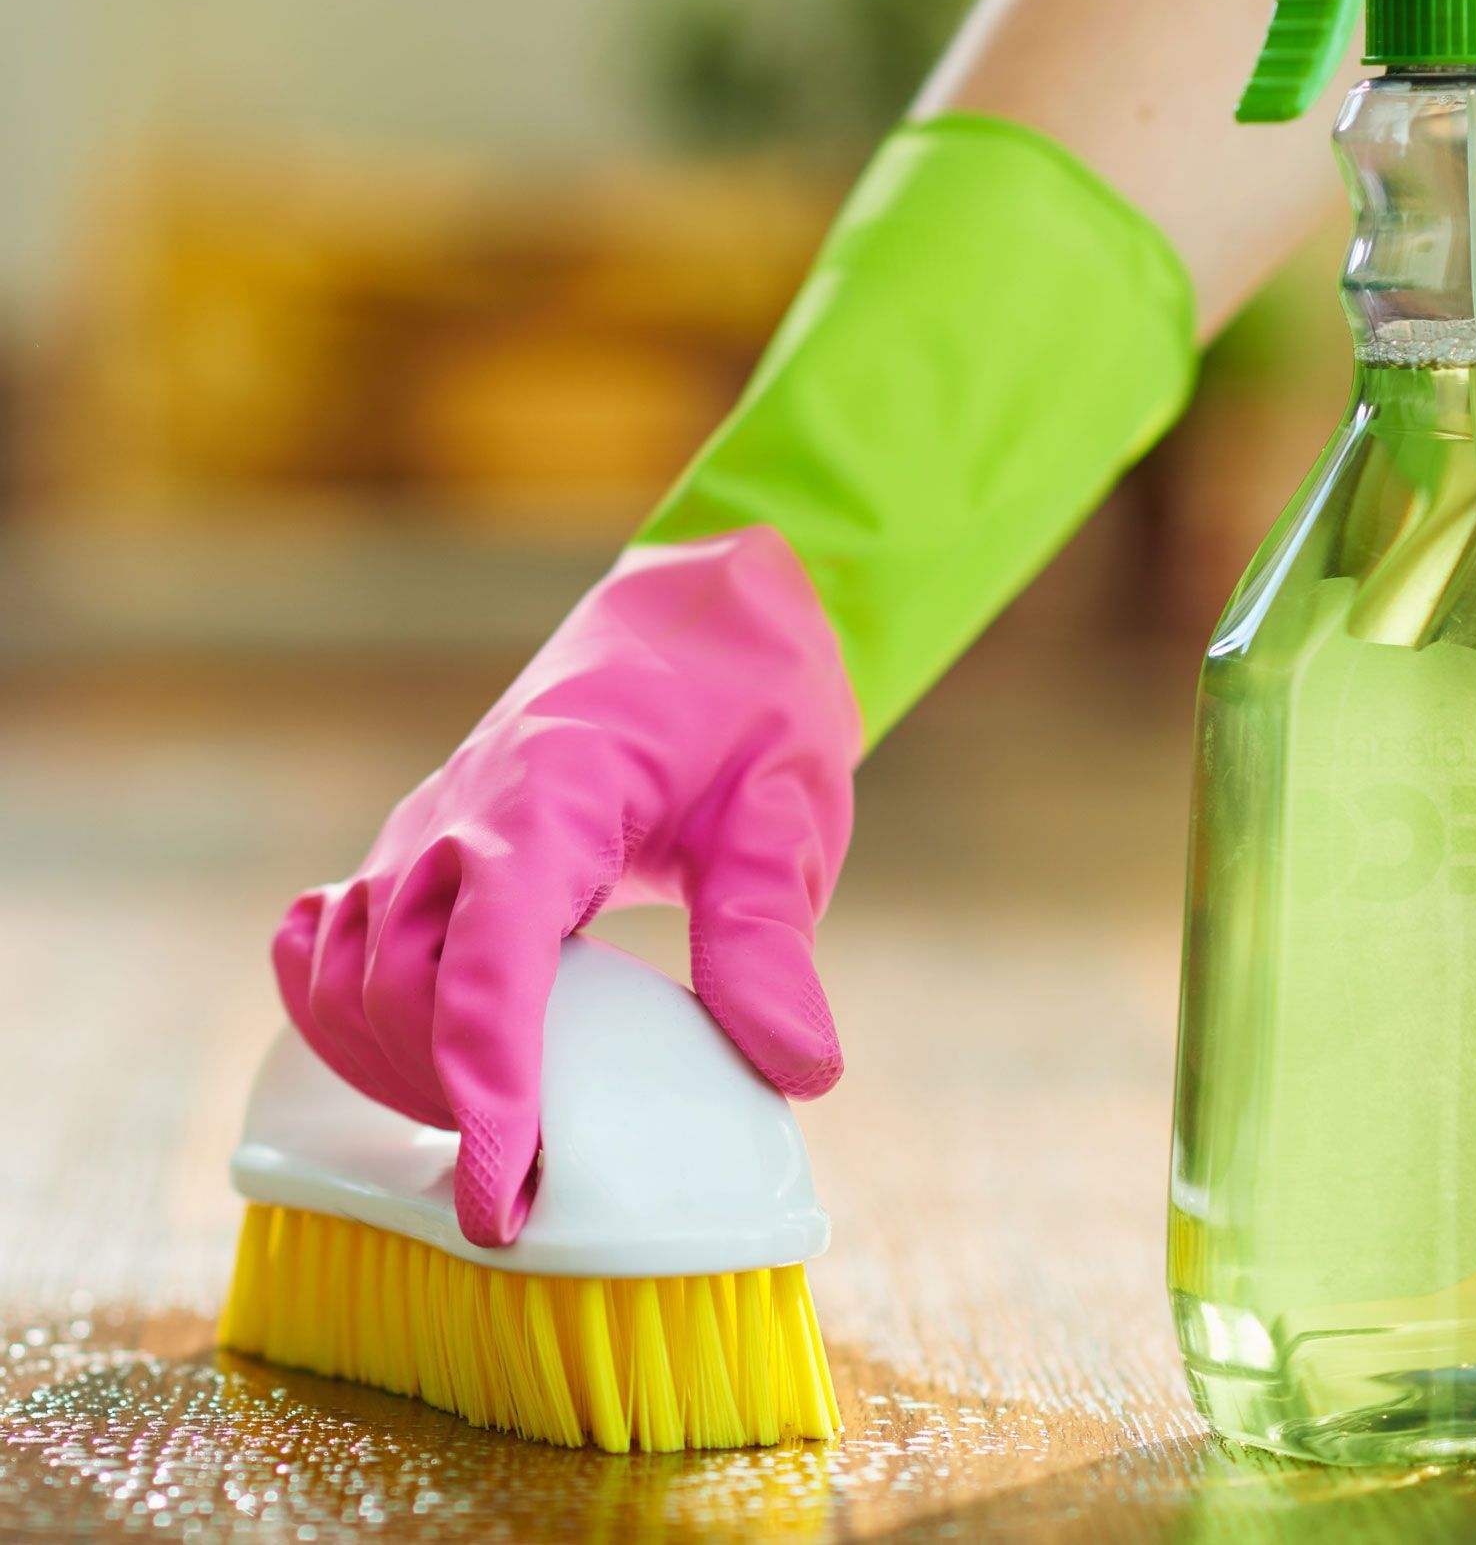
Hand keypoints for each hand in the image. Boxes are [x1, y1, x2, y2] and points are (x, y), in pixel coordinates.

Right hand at [271, 527, 860, 1246]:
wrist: (699, 612)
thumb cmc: (748, 697)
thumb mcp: (787, 805)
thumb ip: (772, 934)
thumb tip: (798, 1069)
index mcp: (549, 798)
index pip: (487, 972)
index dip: (487, 1098)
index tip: (504, 1205)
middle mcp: (461, 814)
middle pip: (401, 991)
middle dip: (452, 1098)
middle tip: (536, 1175)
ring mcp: (427, 824)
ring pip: (354, 976)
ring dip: (399, 1068)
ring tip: (490, 1127)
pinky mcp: (422, 840)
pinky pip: (334, 938)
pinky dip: (348, 1010)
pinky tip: (407, 1055)